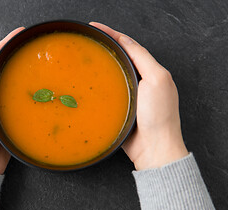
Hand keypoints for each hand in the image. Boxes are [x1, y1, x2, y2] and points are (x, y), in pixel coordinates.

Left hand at [0, 27, 24, 175]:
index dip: (2, 45)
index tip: (16, 35)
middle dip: (12, 54)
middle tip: (27, 44)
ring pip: (9, 81)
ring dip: (19, 70)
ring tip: (32, 60)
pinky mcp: (7, 115)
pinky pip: (16, 97)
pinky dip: (25, 88)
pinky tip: (35, 85)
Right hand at [90, 22, 187, 170]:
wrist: (154, 147)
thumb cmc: (159, 116)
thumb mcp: (157, 80)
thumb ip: (142, 59)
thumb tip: (126, 42)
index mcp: (151, 71)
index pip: (130, 46)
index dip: (113, 34)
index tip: (96, 28)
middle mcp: (140, 81)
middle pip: (119, 58)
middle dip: (104, 47)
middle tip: (87, 41)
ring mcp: (129, 95)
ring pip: (111, 75)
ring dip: (98, 66)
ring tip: (83, 59)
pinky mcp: (119, 108)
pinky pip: (105, 93)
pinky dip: (95, 86)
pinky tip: (85, 85)